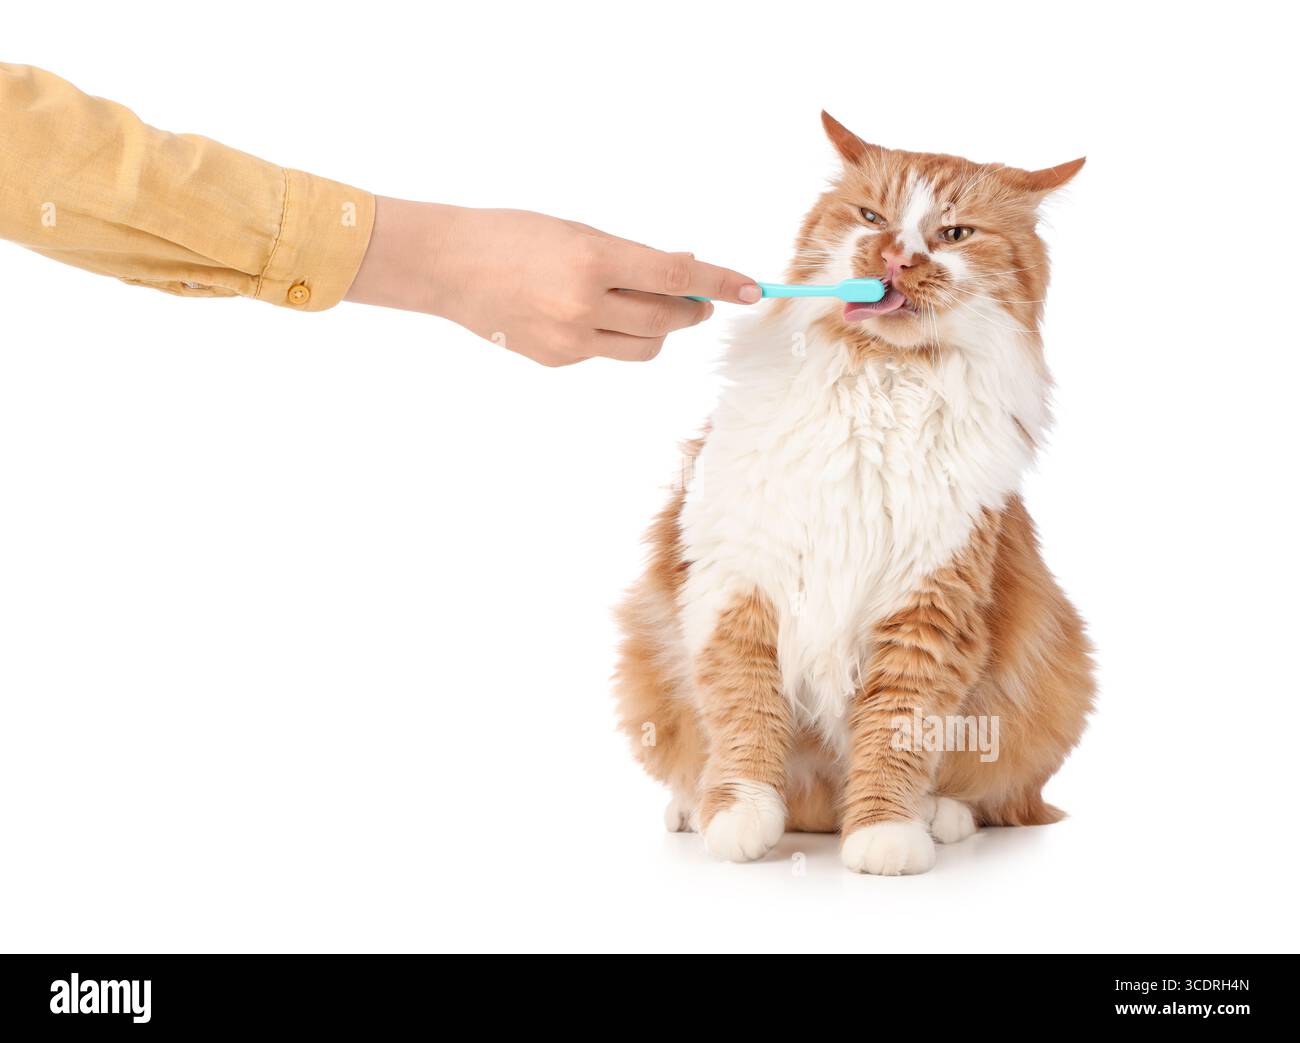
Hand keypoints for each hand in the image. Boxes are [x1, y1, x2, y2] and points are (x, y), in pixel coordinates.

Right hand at [345, 197, 760, 365]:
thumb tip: (684, 273)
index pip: (676, 278)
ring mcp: (570, 341)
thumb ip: (633, 256)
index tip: (753, 290)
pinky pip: (608, 353)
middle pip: (668, 320)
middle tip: (702, 300)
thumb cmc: (513, 235)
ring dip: (661, 327)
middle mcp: (584, 307)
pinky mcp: (558, 360)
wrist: (449, 266)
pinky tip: (595, 315)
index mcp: (593, 261)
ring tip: (649, 306)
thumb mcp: (578, 231)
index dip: (720, 283)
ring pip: (645, 346)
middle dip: (694, 310)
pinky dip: (617, 335)